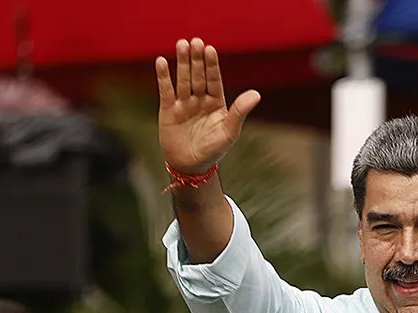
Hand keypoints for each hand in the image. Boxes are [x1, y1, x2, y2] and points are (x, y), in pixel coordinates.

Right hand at [156, 38, 261, 173]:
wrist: (191, 166)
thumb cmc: (213, 150)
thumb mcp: (229, 131)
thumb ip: (240, 111)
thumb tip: (256, 94)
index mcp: (217, 103)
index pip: (214, 80)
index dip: (212, 65)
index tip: (210, 49)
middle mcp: (200, 99)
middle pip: (198, 75)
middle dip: (196, 59)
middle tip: (195, 41)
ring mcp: (184, 103)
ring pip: (183, 79)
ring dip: (181, 62)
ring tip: (181, 44)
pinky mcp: (168, 109)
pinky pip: (166, 90)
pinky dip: (163, 76)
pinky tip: (161, 61)